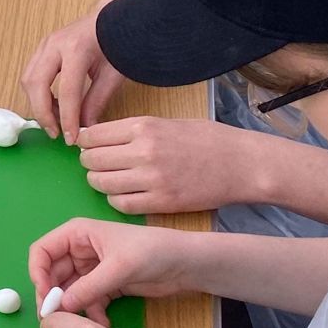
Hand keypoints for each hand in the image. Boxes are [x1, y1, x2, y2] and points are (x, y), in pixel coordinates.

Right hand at [20, 7, 125, 140]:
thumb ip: (97, 101)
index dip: (67, 119)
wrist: (110, 18)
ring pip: (28, 80)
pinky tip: (53, 105)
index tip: (72, 139)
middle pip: (36, 84)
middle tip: (56, 133)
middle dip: (43, 113)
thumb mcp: (113, 75)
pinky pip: (30, 75)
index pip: (66, 91)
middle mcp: (54, 44)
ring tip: (56, 120)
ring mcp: (44, 44)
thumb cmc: (116, 43)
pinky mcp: (41, 48)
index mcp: (77, 49)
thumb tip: (85, 128)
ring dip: (38, 104)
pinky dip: (37, 94)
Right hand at [29, 217, 190, 323]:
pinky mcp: (106, 285)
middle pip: (53, 274)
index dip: (38, 273)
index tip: (45, 296)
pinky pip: (88, 301)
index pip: (42, 251)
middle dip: (54, 296)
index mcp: (76, 234)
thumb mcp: (119, 267)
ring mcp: (92, 269)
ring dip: (74, 308)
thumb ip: (89, 287)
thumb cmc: (152, 251)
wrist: (186, 263)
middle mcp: (80, 250)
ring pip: (70, 291)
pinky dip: (92, 313)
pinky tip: (103, 324)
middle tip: (55, 320)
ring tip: (82, 325)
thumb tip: (62, 306)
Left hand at [79, 116, 275, 214]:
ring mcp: (152, 179)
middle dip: (89, 162)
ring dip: (98, 182)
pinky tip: (123, 195)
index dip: (85, 142)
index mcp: (143, 126)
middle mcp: (143, 152)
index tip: (87, 146)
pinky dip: (115, 201)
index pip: (92, 135)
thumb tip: (98, 136)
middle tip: (96, 164)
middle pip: (92, 160)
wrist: (242, 163)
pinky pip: (121, 205)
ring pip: (101, 184)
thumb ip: (134, 130)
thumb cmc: (208, 140)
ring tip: (107, 180)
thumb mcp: (167, 122)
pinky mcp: (162, 202)